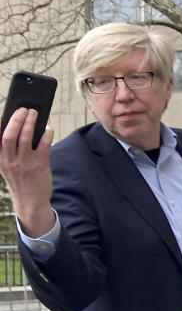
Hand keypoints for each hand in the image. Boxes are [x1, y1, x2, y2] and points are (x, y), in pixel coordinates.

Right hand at [0, 108, 54, 236]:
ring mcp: (24, 163)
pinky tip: (48, 129)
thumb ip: (7, 150)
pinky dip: (46, 134)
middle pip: (9, 135)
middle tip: (23, 109)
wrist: (30, 201)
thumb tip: (16, 128)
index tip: (1, 114)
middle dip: (16, 119)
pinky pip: (44, 145)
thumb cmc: (19, 180)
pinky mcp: (39, 165)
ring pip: (26, 138)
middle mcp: (9, 160)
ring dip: (31, 123)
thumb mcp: (6, 166)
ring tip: (34, 114)